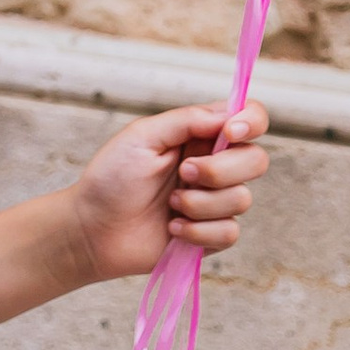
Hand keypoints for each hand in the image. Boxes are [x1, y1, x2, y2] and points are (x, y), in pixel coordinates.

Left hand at [67, 101, 267, 286]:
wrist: (92, 229)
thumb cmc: (111, 178)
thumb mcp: (142, 137)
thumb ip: (187, 120)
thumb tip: (229, 114)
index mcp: (200, 136)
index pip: (249, 118)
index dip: (251, 122)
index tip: (231, 133)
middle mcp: (214, 165)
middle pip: (256, 161)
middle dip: (220, 170)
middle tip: (184, 173)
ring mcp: (214, 202)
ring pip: (242, 199)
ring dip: (200, 203)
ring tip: (170, 204)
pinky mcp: (211, 235)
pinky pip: (229, 232)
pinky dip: (198, 231)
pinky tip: (172, 228)